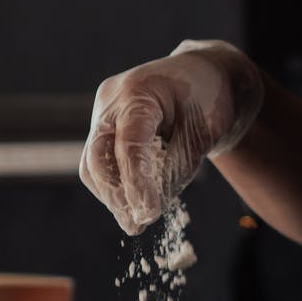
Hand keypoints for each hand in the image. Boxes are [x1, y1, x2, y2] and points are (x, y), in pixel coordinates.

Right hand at [79, 40, 262, 234]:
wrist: (204, 76)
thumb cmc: (209, 100)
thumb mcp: (202, 136)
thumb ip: (175, 170)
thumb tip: (147, 210)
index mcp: (139, 91)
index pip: (128, 144)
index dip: (136, 183)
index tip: (148, 213)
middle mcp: (111, 100)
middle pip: (97, 156)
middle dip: (116, 195)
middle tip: (137, 224)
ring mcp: (103, 111)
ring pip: (92, 164)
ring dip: (112, 195)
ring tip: (136, 219)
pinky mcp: (103, 125)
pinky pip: (99, 161)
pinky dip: (115, 185)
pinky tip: (133, 202)